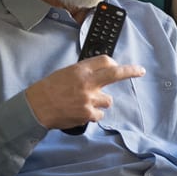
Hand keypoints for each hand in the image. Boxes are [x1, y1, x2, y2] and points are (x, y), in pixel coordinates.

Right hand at [25, 55, 145, 130]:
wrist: (36, 107)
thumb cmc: (48, 89)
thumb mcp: (65, 73)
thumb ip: (84, 73)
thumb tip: (100, 73)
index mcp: (80, 70)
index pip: (105, 61)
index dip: (113, 64)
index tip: (119, 66)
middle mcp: (87, 82)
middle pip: (115, 74)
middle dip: (130, 71)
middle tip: (140, 71)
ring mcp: (88, 99)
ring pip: (107, 100)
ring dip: (100, 102)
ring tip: (83, 103)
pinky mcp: (87, 114)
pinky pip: (99, 114)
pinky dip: (92, 114)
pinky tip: (79, 112)